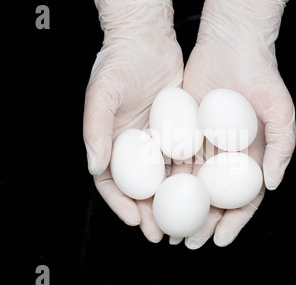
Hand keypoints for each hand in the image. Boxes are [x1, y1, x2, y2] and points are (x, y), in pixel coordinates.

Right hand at [83, 0, 182, 241]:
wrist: (148, 40)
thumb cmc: (119, 63)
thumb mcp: (102, 93)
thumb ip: (95, 129)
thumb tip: (94, 166)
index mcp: (109, 143)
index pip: (111, 182)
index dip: (120, 204)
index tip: (136, 220)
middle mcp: (132, 147)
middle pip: (139, 188)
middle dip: (150, 213)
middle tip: (163, 233)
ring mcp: (155, 142)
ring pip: (163, 180)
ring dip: (173, 203)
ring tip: (184, 223)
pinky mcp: (177, 133)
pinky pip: (182, 160)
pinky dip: (189, 178)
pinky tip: (201, 193)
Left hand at [174, 0, 295, 248]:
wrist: (231, 46)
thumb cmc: (261, 78)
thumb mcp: (281, 112)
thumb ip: (282, 148)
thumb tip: (272, 184)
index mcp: (253, 160)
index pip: (244, 200)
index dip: (234, 222)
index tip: (219, 240)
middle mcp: (228, 158)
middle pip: (214, 200)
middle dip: (202, 224)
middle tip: (188, 242)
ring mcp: (206, 147)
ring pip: (191, 186)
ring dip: (180, 210)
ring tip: (168, 228)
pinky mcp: (185, 134)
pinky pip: (175, 161)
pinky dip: (166, 181)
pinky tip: (155, 197)